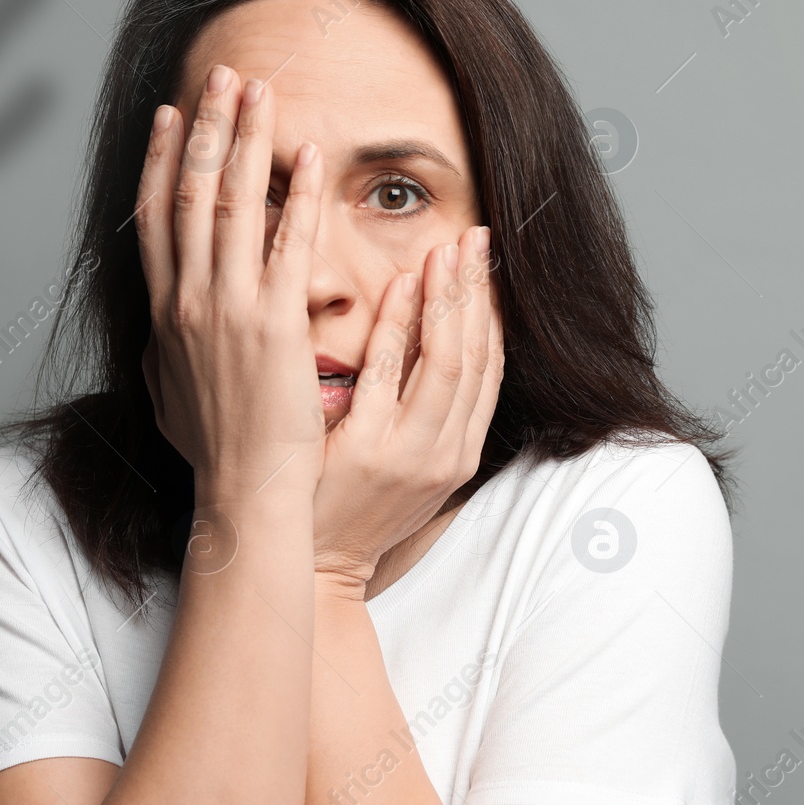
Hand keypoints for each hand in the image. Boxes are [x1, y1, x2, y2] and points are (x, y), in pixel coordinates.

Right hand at [136, 65, 326, 502]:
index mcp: (166, 314)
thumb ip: (160, 360)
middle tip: (222, 77)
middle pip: (190, 193)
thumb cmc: (216, 455)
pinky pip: (288, 246)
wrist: (245, 495)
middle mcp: (189, 302)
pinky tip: (309, 159)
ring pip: (232, 205)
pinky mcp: (276, 325)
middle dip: (207, 128)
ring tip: (260, 92)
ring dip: (247, 141)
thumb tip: (151, 342)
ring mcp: (229, 310)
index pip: (156, 219)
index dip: (162, 160)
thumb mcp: (169, 400)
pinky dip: (296, 198)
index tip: (172, 116)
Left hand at [310, 225, 502, 585]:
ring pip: (449, 360)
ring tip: (446, 250)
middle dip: (479, 292)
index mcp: (459, 452)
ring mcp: (411, 453)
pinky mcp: (369, 450)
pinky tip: (400, 285)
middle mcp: (447, 452)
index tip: (487, 266)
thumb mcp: (403, 462)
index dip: (493, 311)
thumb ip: (423, 410)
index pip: (491, 367)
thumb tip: (431, 343)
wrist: (310, 565)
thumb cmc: (348, 506)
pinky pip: (390, 374)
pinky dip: (401, 325)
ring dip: (450, 299)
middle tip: (476, 239)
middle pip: (479, 356)